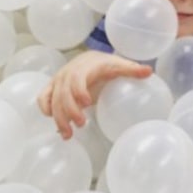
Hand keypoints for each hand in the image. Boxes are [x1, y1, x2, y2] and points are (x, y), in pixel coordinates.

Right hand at [37, 50, 151, 138]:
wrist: (90, 58)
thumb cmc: (105, 64)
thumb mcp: (118, 65)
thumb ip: (131, 69)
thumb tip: (149, 72)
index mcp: (83, 67)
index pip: (77, 77)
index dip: (78, 89)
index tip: (87, 103)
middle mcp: (67, 73)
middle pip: (63, 91)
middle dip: (69, 109)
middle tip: (82, 124)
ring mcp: (58, 80)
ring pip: (53, 98)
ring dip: (58, 117)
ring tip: (68, 134)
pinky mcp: (53, 88)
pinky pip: (43, 97)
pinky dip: (45, 109)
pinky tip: (53, 123)